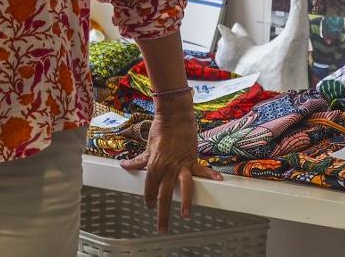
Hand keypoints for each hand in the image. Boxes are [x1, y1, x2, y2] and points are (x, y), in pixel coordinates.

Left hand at [120, 105, 221, 231]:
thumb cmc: (160, 131)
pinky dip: (211, 175)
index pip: (150, 187)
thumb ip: (138, 161)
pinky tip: (219, 181)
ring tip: (185, 215)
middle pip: (164, 194)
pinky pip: (202, 170)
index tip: (148, 206)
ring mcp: (181, 165)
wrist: (174, 116)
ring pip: (183, 187)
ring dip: (185, 202)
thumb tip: (125, 166)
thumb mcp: (147, 148)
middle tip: (162, 228)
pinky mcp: (192, 159)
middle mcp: (168, 168)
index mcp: (155, 165)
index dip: (148, 198)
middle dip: (162, 212)